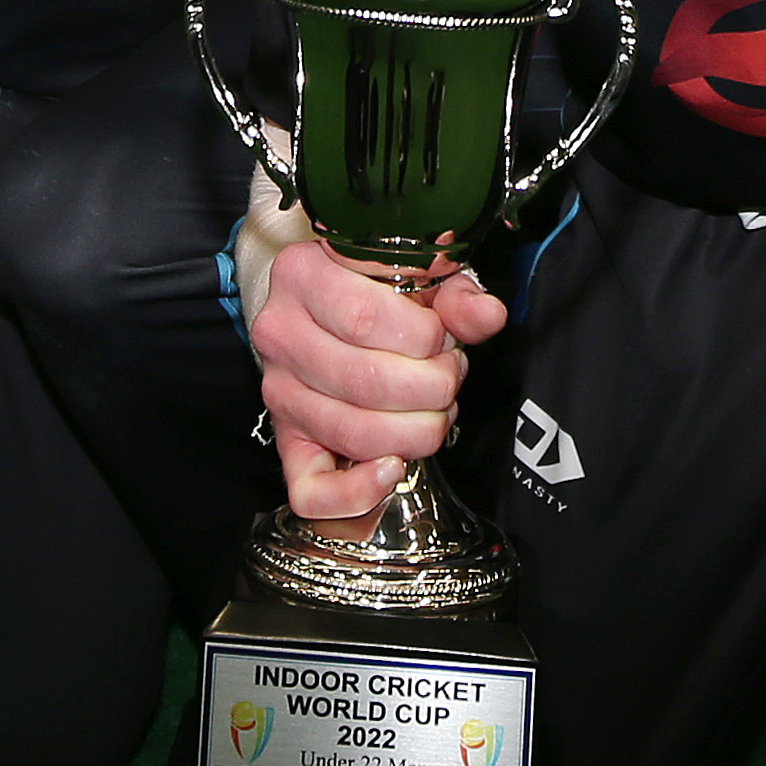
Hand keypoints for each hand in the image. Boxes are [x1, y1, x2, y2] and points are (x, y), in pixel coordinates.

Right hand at [252, 232, 508, 528]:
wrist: (331, 311)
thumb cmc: (379, 292)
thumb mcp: (421, 276)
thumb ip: (457, 295)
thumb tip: (487, 316)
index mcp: (302, 274)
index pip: (366, 319)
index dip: (424, 337)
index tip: (444, 336)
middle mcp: (279, 333)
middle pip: (363, 380)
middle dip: (432, 387)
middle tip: (449, 376)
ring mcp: (278, 391)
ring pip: (351, 432)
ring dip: (416, 431)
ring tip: (436, 410)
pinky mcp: (286, 439)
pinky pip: (310, 489)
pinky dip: (359, 491)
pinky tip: (395, 466)